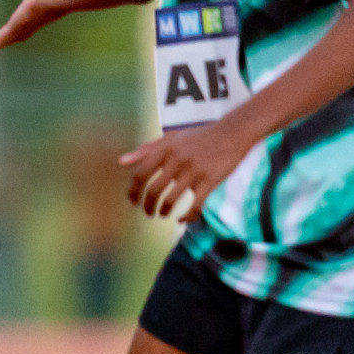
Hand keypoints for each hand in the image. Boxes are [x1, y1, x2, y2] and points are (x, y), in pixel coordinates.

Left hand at [120, 121, 255, 221]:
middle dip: (146, 205)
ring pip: (171, 199)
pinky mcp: (210, 181)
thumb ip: (146, 150)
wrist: (231, 133)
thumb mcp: (170, 138)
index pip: (140, 173)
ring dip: (163, 211)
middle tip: (146, 212)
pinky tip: (181, 220)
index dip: (133, 190)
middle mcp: (176, 160)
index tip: (132, 200)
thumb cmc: (198, 136)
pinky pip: (195, 205)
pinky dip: (186, 217)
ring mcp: (193, 171)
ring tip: (162, 215)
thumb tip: (122, 162)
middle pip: (153, 189)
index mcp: (164, 149)